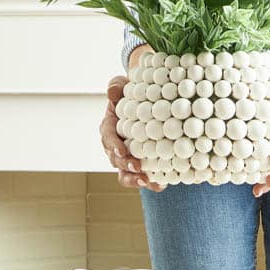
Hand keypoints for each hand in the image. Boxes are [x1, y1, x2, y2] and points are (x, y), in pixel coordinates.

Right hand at [100, 74, 163, 191]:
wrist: (147, 103)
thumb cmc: (132, 93)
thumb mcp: (122, 85)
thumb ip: (115, 86)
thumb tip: (112, 91)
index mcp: (109, 127)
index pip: (107, 137)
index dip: (113, 146)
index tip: (122, 151)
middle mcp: (116, 146)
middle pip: (116, 160)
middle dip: (126, 166)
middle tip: (138, 168)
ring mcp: (128, 157)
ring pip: (125, 173)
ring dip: (135, 179)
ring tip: (147, 181)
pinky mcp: (141, 164)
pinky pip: (142, 176)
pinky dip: (150, 182)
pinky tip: (161, 184)